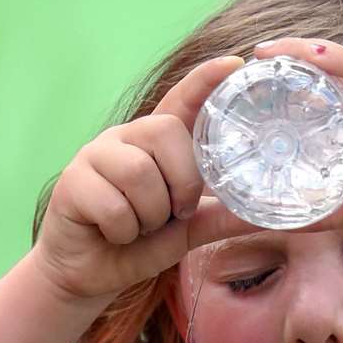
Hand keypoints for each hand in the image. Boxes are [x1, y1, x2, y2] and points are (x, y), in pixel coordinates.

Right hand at [33, 55, 261, 301]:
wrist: (90, 277)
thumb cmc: (139, 245)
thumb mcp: (190, 231)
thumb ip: (224, 217)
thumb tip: (272, 216)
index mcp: (156, 142)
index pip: (182, 99)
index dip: (205, 80)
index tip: (234, 64)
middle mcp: (126, 138)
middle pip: (165, 131)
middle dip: (181, 182)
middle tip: (174, 213)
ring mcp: (95, 156)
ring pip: (139, 172)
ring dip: (150, 214)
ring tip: (141, 227)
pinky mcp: (71, 182)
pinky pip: (113, 205)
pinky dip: (123, 231)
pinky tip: (114, 234)